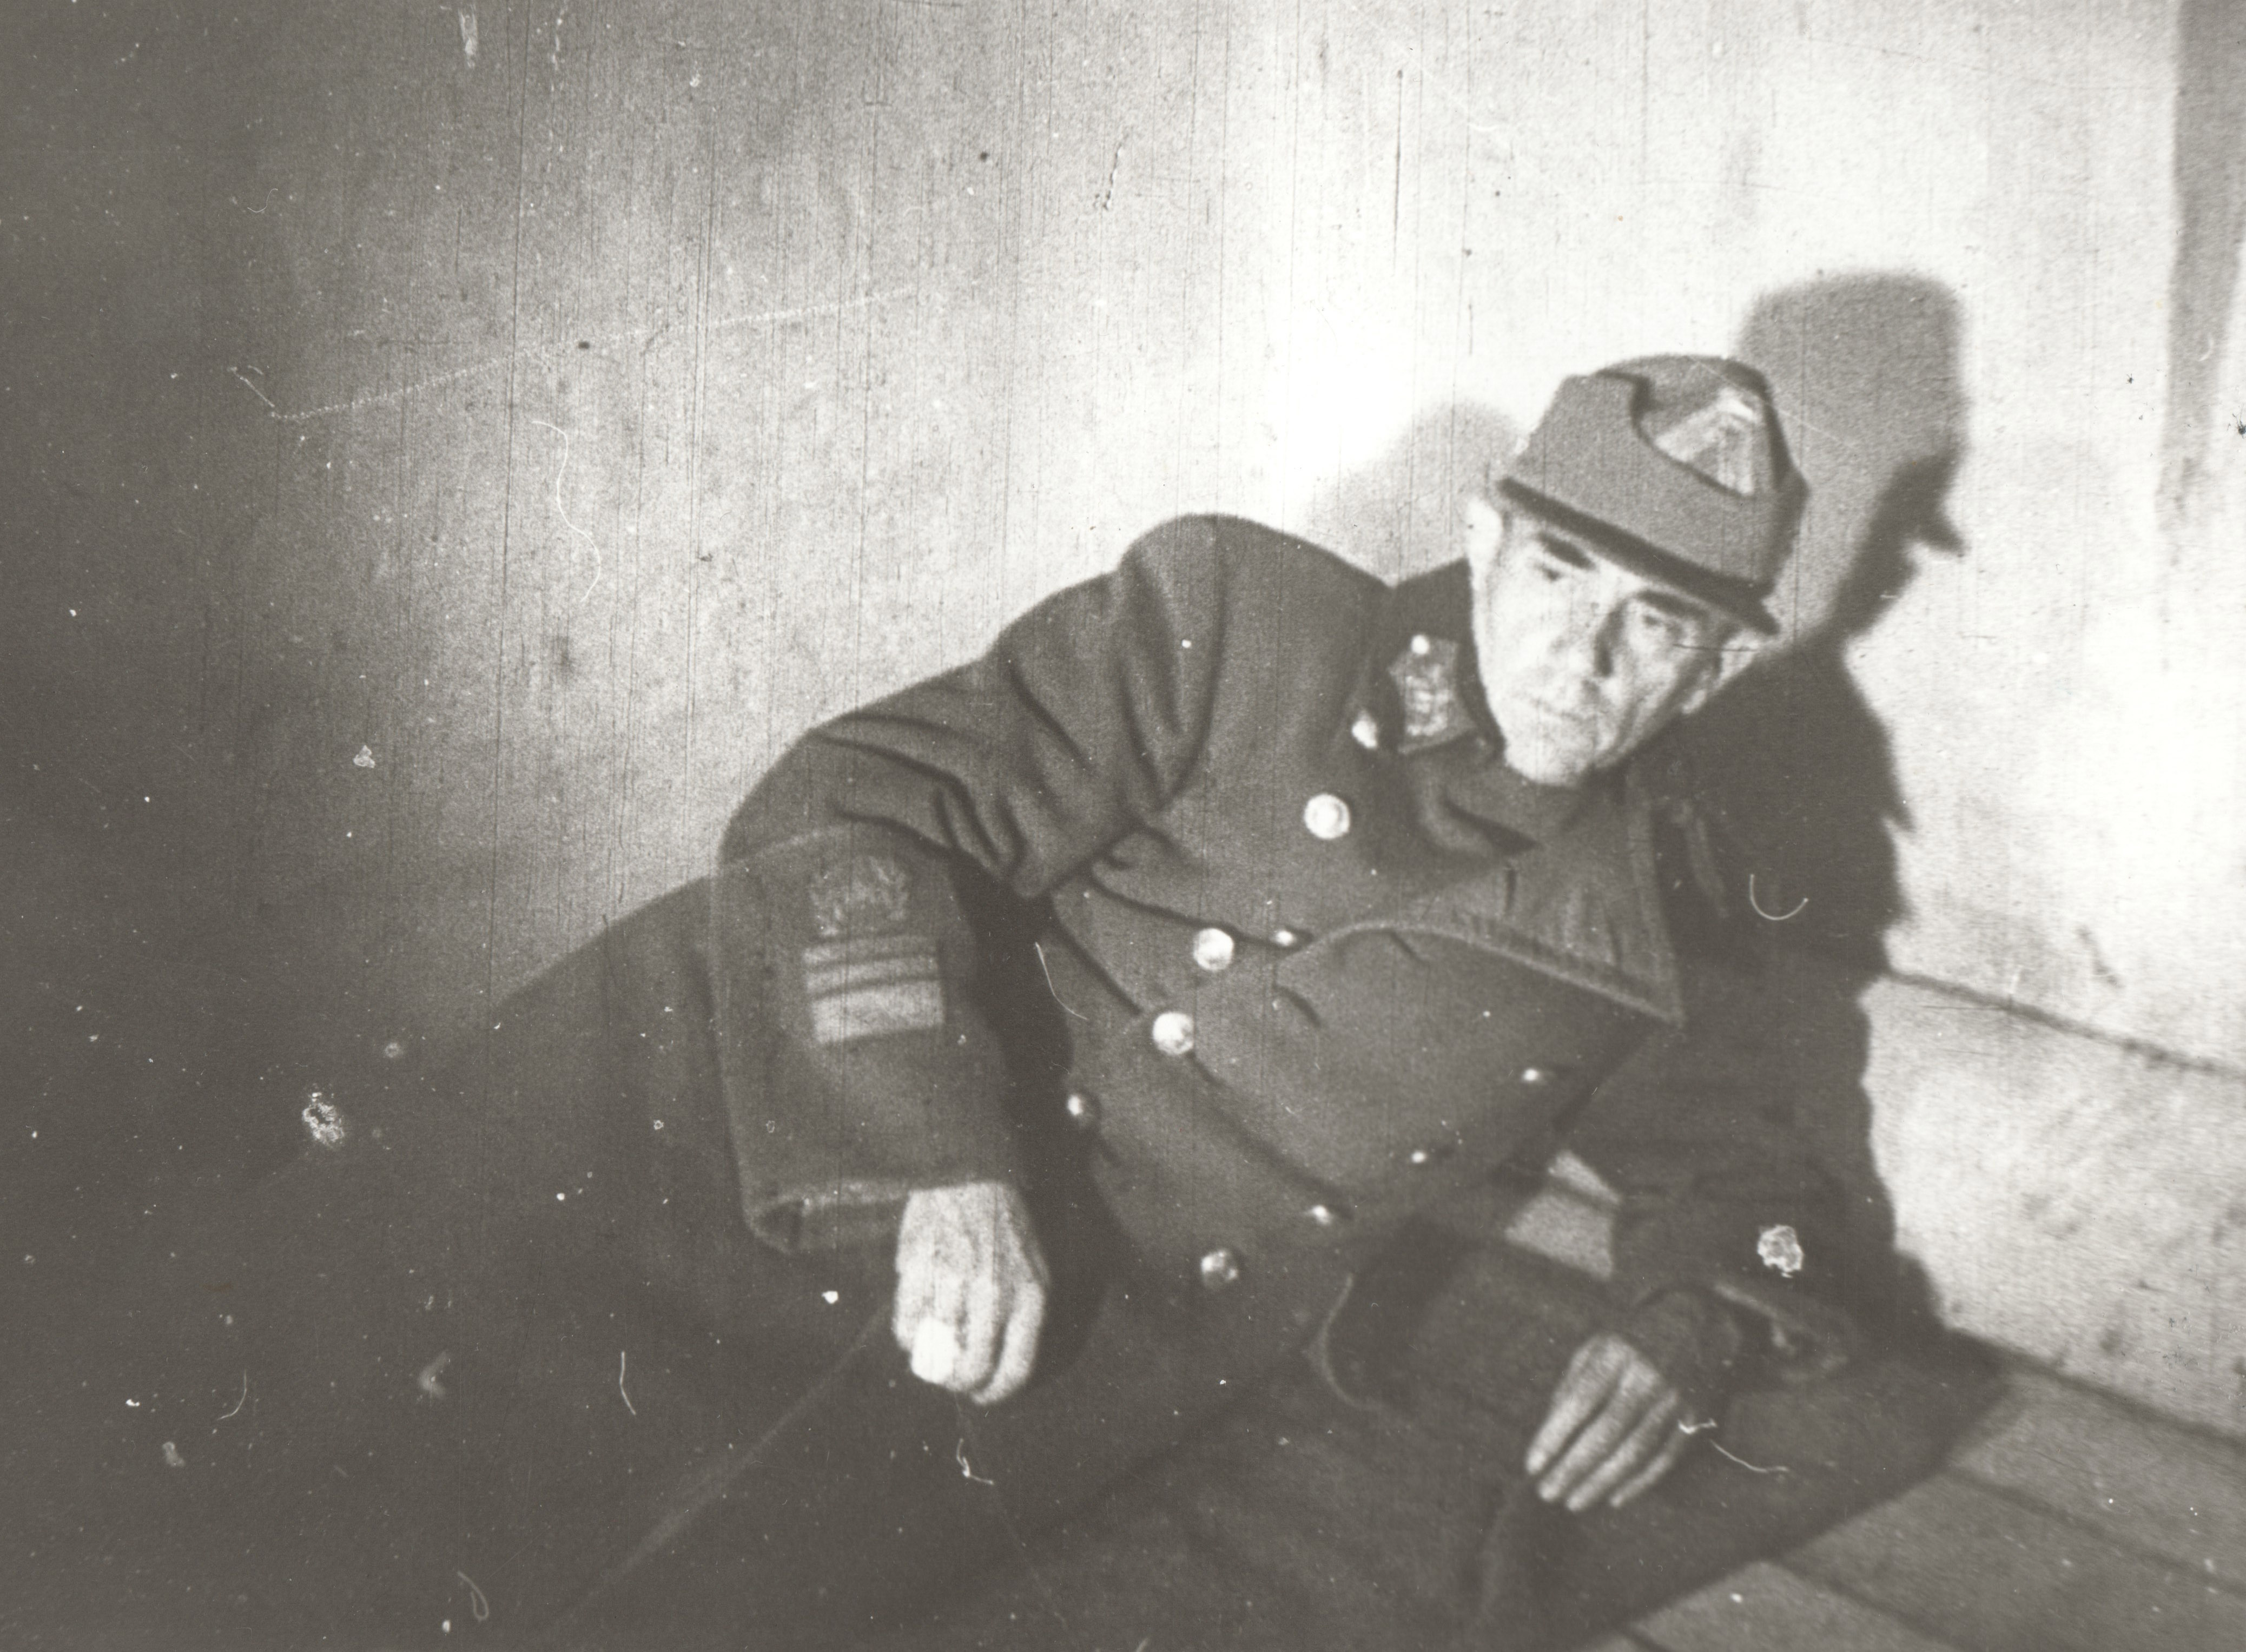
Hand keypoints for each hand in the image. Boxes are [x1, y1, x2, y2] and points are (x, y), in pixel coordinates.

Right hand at [892, 1181, 1049, 1405]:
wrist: (972, 1175)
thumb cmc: (1005, 1225)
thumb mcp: (1033, 1269)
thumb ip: (1022, 1315)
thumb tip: (1004, 1364)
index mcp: (1030, 1296)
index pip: (1016, 1369)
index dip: (996, 1393)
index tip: (983, 1396)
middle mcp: (995, 1295)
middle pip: (974, 1369)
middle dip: (960, 1384)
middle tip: (952, 1379)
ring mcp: (955, 1284)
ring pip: (938, 1353)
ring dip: (930, 1363)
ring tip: (929, 1354)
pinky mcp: (921, 1271)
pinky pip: (907, 1327)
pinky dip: (907, 1338)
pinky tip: (912, 1330)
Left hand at [1524, 1333, 1692, 1512]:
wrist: (1698, 1321)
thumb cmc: (1633, 1339)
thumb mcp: (1596, 1346)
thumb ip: (1571, 1383)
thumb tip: (1550, 1430)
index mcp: (1614, 1355)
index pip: (1578, 1402)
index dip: (1553, 1437)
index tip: (1532, 1465)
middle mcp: (1645, 1378)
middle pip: (1605, 1433)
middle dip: (1573, 1468)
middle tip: (1548, 1493)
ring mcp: (1674, 1400)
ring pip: (1635, 1451)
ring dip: (1602, 1482)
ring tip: (1574, 1502)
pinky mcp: (1696, 1418)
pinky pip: (1665, 1458)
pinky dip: (1640, 1482)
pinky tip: (1615, 1498)